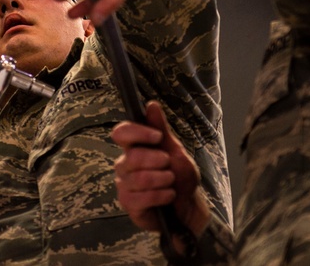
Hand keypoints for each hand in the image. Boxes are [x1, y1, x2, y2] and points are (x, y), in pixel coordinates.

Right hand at [112, 101, 209, 237]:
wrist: (188, 205)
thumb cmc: (179, 176)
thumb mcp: (175, 150)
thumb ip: (161, 129)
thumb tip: (151, 104)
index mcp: (133, 148)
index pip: (121, 133)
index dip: (137, 132)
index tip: (157, 137)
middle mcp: (124, 165)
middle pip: (133, 156)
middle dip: (158, 160)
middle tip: (169, 165)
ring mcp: (124, 185)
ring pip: (139, 178)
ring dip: (163, 180)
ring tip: (171, 182)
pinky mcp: (129, 204)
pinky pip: (141, 198)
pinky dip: (161, 196)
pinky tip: (168, 195)